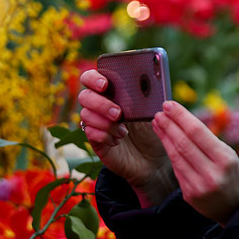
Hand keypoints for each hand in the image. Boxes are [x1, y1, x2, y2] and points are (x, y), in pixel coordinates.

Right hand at [78, 69, 174, 206]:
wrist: (153, 160)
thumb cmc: (152, 131)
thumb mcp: (152, 113)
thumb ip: (146, 98)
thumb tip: (149, 85)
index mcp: (113, 93)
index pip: (92, 78)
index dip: (94, 78)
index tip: (105, 85)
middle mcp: (100, 106)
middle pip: (85, 96)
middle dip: (101, 104)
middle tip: (118, 113)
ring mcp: (96, 123)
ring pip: (85, 115)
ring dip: (105, 123)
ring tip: (124, 132)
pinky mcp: (95, 140)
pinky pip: (89, 133)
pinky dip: (104, 135)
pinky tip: (117, 140)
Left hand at [152, 101, 238, 224]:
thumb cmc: (236, 177)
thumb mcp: (231, 157)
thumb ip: (209, 142)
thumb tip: (183, 121)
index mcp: (225, 160)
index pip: (197, 132)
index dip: (180, 116)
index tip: (169, 104)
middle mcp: (211, 174)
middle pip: (183, 143)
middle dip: (169, 124)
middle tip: (159, 111)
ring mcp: (199, 186)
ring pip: (176, 156)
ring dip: (164, 137)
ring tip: (157, 123)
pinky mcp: (190, 195)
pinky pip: (177, 170)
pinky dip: (170, 153)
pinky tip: (165, 141)